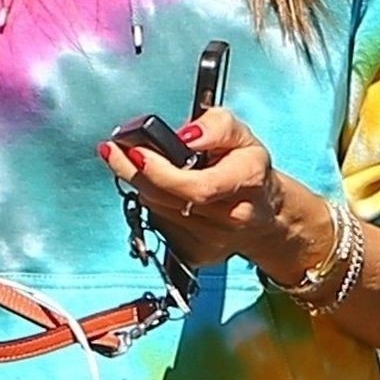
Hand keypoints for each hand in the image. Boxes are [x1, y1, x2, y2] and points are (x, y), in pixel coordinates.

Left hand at [96, 107, 334, 280]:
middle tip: (113, 150)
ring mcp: (213, 240)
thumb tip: (186, 135)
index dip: (161, 171)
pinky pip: (159, 225)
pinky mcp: (197, 254)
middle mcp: (233, 216)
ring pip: (158, 210)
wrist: (265, 216)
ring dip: (141, 185)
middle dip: (133, 171)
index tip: (135, 151)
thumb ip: (215, 125)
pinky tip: (158, 190)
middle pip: (168, 198)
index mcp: (248, 180)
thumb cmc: (247, 168)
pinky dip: (153, 204)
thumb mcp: (241, 134)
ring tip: (132, 162)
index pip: (198, 185)